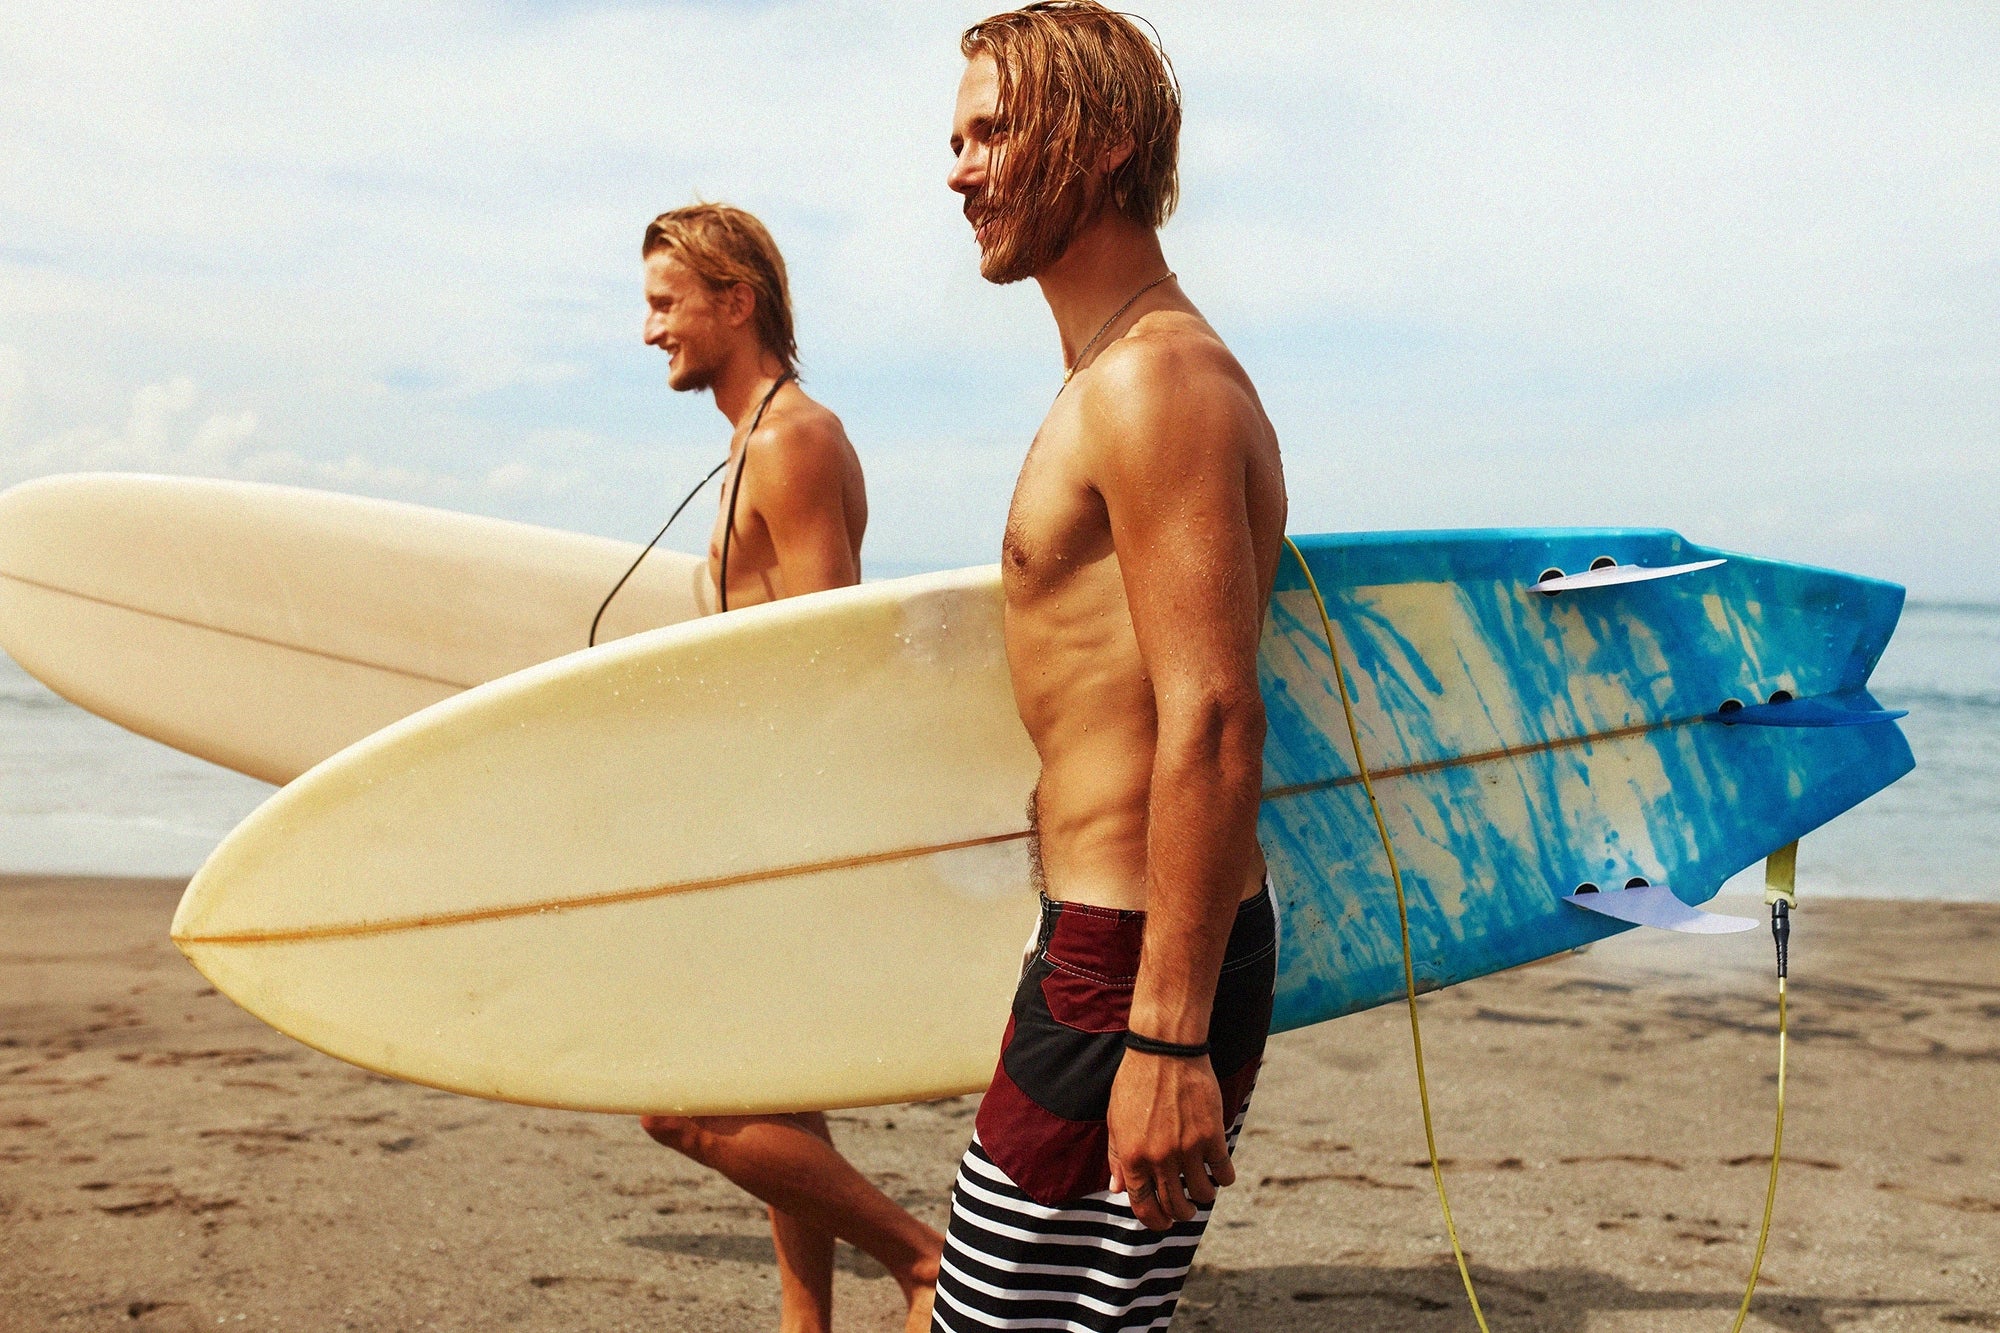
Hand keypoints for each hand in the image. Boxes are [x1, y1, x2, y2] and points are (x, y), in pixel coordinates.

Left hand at [1106, 1049, 1234, 1230]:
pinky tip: (1221, 1173)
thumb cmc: (1136, 1081)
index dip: (1154, 1220)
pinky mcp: (1211, 1135)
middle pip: (1174, 1205)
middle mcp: (1158, 1158)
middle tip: (1186, 1210)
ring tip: (1203, 1190)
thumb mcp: (1116, 1119)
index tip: (1162, 1222)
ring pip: (1201, 1193)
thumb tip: (1117, 1189)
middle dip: (1181, 1214)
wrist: (1166, 1050)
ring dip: (1203, 1197)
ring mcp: (1186, 1148)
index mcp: (1131, 1156)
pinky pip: (1223, 1172)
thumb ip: (1116, 1156)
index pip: (1143, 1204)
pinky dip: (1224, 1178)